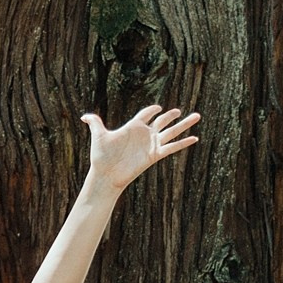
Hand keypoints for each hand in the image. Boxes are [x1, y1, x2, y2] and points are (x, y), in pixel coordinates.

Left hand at [83, 104, 198, 191]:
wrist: (106, 174)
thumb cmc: (101, 156)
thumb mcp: (99, 136)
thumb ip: (95, 123)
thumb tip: (84, 116)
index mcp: (133, 127)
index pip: (146, 115)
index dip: (151, 110)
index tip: (157, 107)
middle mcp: (144, 135)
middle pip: (162, 122)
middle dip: (171, 116)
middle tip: (178, 111)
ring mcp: (151, 144)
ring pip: (171, 132)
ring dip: (184, 124)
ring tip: (198, 116)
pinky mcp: (154, 155)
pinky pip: (172, 147)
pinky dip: (183, 143)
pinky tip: (195, 138)